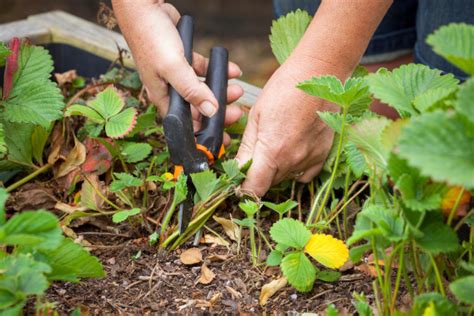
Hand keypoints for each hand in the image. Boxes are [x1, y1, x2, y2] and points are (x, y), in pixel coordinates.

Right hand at [112, 1, 243, 142]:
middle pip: (198, 108)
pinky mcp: (184, 59)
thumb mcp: (173, 67)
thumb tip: (210, 111)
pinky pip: (204, 70)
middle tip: (237, 114)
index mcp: (162, 97)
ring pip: (204, 90)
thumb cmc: (151, 38)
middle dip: (218, 112)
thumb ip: (192, 90)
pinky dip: (218, 71)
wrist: (144, 7)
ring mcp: (177, 75)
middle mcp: (169, 89)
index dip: (203, 133)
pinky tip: (232, 70)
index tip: (222, 140)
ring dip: (221, 91)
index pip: (186, 124)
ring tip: (238, 90)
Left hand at [236, 58, 336, 195]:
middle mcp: (292, 161)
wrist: (318, 75)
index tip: (239, 181)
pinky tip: (291, 149)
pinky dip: (295, 168)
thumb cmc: (283, 90)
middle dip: (258, 174)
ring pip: (285, 178)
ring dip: (275, 169)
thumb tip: (236, 170)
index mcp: (272, 151)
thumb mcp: (256, 116)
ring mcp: (310, 159)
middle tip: (256, 151)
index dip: (243, 189)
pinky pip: (304, 174)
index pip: (254, 188)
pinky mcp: (322, 155)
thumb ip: (247, 148)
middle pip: (268, 183)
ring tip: (275, 143)